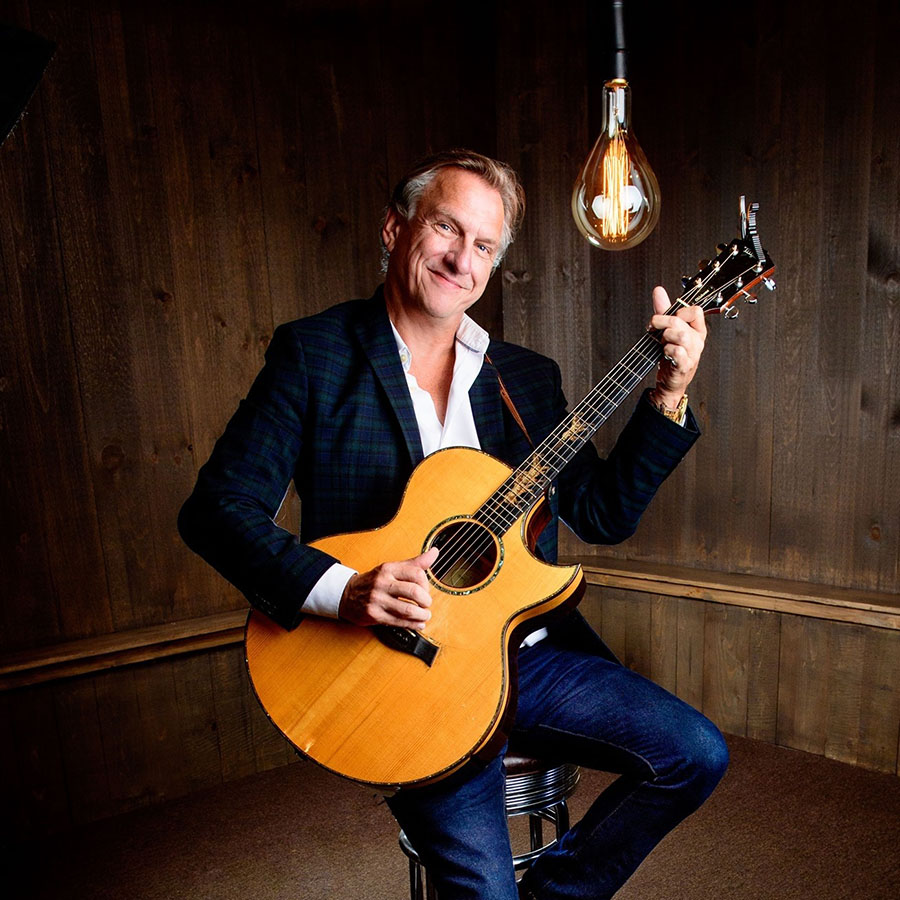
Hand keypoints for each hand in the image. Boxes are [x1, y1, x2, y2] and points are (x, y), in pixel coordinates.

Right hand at [338, 547, 437, 628]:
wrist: (346, 594)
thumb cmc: (373, 582)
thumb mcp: (391, 568)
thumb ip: (414, 563)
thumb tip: (434, 553)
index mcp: (388, 569)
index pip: (417, 574)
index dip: (427, 584)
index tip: (426, 590)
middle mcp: (382, 583)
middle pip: (414, 592)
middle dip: (426, 601)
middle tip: (427, 604)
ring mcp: (377, 599)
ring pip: (408, 610)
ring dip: (422, 615)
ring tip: (424, 615)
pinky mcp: (374, 615)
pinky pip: (399, 622)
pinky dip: (412, 624)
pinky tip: (418, 623)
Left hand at [648, 285, 706, 408]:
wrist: (670, 380)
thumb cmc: (671, 354)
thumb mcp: (668, 329)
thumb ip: (664, 309)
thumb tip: (658, 290)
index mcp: (697, 329)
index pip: (695, 310)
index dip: (678, 311)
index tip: (668, 317)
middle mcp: (697, 340)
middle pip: (680, 321)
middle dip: (661, 322)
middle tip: (655, 329)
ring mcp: (693, 354)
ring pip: (681, 336)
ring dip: (665, 337)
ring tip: (662, 343)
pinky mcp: (684, 366)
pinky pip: (678, 353)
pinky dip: (668, 351)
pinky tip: (665, 353)